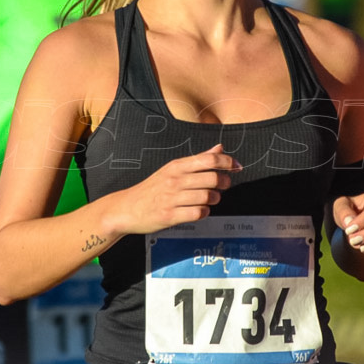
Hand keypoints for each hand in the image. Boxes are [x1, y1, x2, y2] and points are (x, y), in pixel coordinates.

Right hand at [107, 144, 240, 235]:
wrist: (127, 208)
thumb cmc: (153, 188)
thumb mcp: (172, 169)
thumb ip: (198, 160)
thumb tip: (220, 148)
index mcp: (177, 166)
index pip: (209, 159)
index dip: (227, 162)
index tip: (236, 166)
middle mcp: (175, 180)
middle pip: (212, 178)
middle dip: (224, 182)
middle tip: (223, 186)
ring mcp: (172, 198)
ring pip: (207, 196)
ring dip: (215, 199)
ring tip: (211, 199)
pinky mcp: (170, 216)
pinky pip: (198, 213)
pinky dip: (204, 212)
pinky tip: (199, 210)